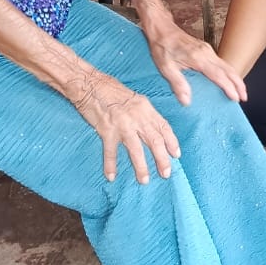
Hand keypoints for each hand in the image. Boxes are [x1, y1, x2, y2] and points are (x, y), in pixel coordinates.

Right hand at [70, 69, 180, 184]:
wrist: (90, 84)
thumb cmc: (111, 91)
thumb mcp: (135, 99)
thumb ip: (145, 115)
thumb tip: (154, 130)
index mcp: (146, 108)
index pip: (163, 127)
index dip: (171, 142)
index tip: (176, 155)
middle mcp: (137, 117)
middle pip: (154, 140)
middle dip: (162, 159)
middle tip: (165, 173)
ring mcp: (122, 124)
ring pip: (136, 149)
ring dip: (141, 166)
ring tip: (144, 180)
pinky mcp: (106, 129)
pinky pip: (110, 151)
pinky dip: (110, 165)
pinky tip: (111, 176)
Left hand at [142, 11, 246, 105]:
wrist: (162, 29)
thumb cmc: (162, 47)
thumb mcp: (165, 68)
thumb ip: (178, 84)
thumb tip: (187, 101)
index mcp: (198, 58)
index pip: (219, 75)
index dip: (229, 87)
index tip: (236, 98)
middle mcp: (206, 53)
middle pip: (229, 69)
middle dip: (239, 84)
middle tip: (243, 98)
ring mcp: (207, 50)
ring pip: (227, 65)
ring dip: (236, 78)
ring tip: (240, 91)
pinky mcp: (206, 49)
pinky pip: (222, 62)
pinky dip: (229, 72)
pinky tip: (228, 80)